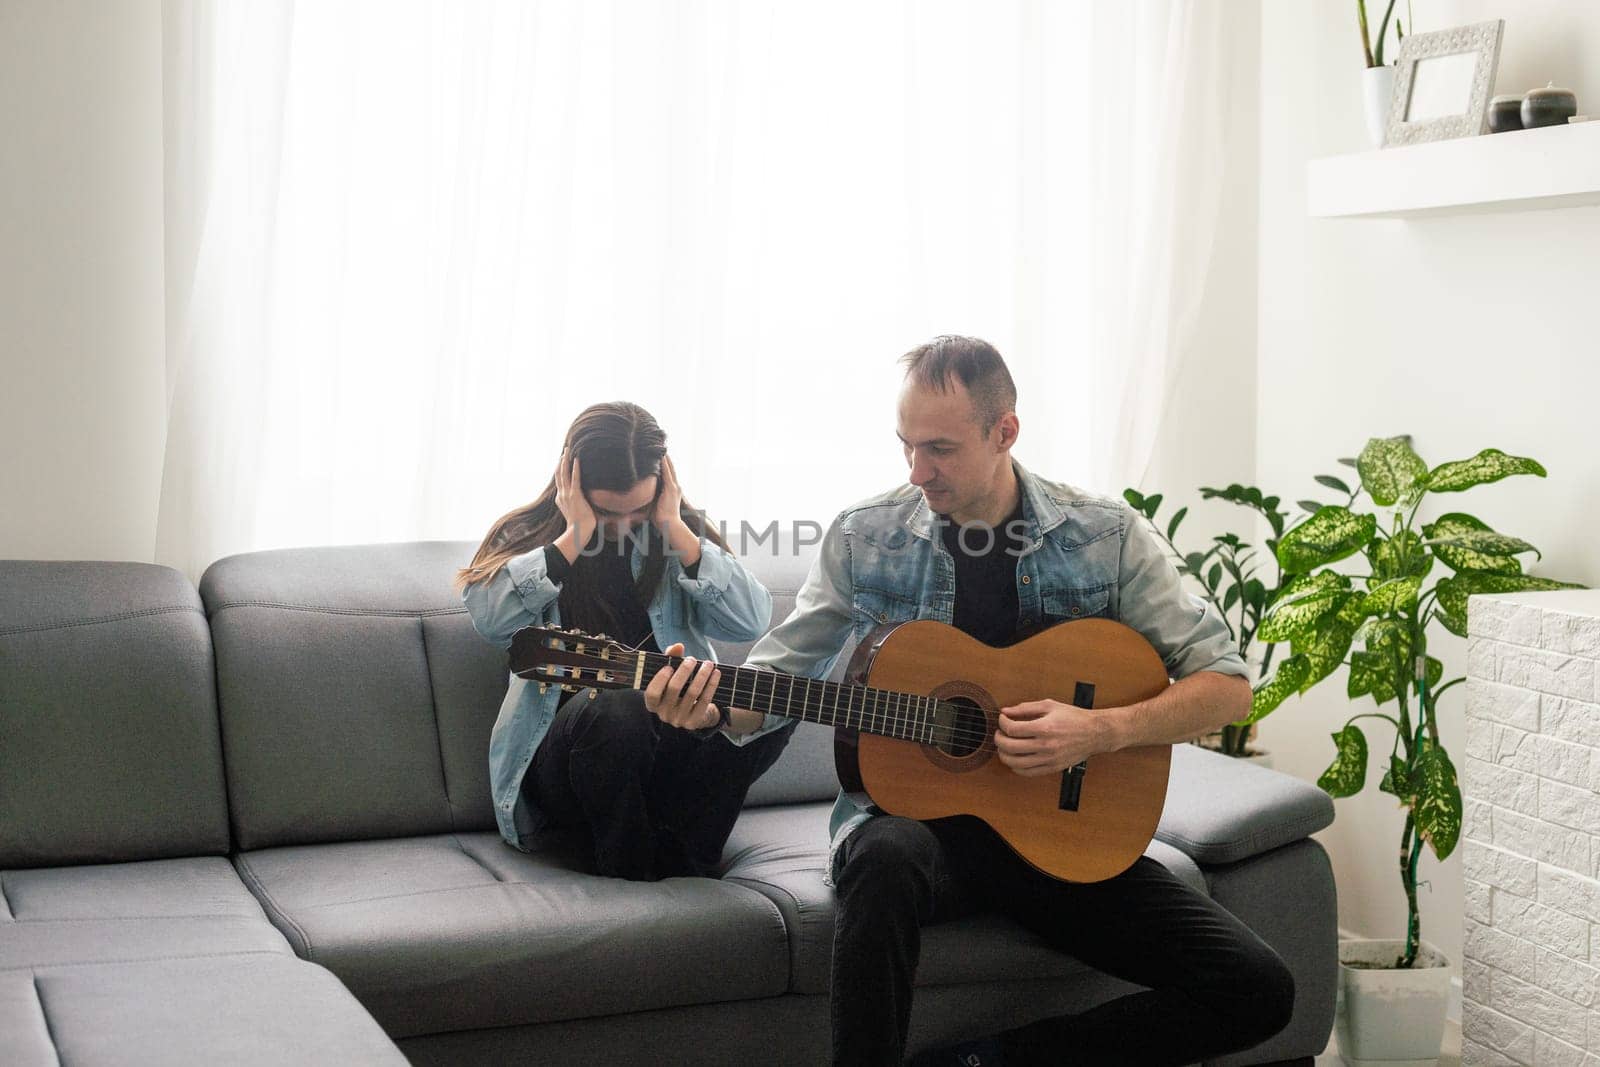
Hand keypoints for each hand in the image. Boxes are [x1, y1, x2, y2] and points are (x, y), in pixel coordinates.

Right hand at [554, 447, 596, 552]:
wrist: (578, 532)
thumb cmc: (580, 526)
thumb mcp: (577, 515)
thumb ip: (580, 508)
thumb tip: (590, 507)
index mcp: (560, 500)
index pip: (559, 484)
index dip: (560, 473)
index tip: (561, 464)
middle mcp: (561, 495)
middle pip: (559, 476)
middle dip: (560, 464)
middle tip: (562, 453)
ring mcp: (567, 494)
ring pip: (563, 474)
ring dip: (565, 462)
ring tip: (566, 451)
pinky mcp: (574, 495)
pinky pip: (574, 478)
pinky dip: (575, 468)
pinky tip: (576, 459)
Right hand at [643, 641, 722, 730]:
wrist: (695, 713)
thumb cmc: (680, 689)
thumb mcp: (672, 675)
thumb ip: (671, 659)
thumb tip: (677, 646)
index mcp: (653, 704)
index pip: (651, 693)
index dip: (660, 679)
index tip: (669, 667)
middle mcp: (664, 714)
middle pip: (674, 689)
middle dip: (684, 671)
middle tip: (692, 659)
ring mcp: (679, 720)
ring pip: (692, 693)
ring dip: (702, 675)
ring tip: (708, 663)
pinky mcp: (694, 722)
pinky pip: (704, 700)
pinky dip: (711, 685)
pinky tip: (716, 673)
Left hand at [652, 454, 701, 567]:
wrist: (669, 525)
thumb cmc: (661, 519)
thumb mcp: (654, 505)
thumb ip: (648, 498)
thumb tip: (635, 496)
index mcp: (671, 490)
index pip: (668, 473)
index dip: (664, 463)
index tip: (659, 454)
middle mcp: (675, 486)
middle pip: (670, 468)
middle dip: (665, 457)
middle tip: (661, 445)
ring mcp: (674, 487)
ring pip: (669, 468)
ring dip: (665, 457)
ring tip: (660, 446)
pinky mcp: (671, 489)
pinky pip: (667, 473)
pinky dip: (664, 464)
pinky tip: (660, 455)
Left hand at [993, 700, 1108, 776]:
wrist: (1096, 733)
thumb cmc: (1074, 717)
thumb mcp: (1050, 706)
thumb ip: (1026, 708)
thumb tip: (1005, 711)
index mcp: (1044, 728)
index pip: (1012, 729)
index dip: (1002, 723)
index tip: (1002, 719)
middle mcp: (1045, 746)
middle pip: (1010, 747)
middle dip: (998, 739)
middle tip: (999, 733)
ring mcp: (1049, 759)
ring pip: (1015, 763)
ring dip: (1004, 755)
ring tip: (1005, 746)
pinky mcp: (1053, 768)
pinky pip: (1027, 773)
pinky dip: (1016, 767)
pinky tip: (1015, 759)